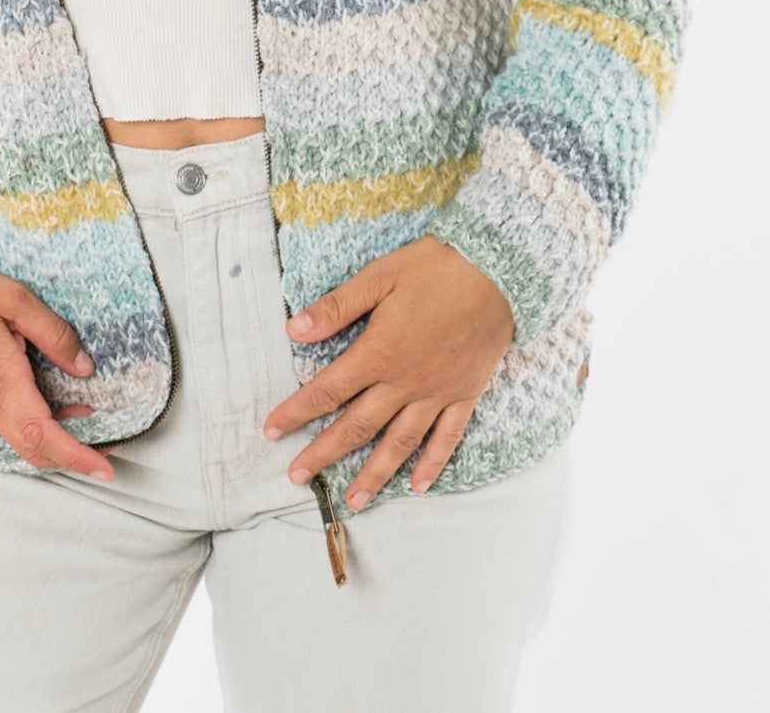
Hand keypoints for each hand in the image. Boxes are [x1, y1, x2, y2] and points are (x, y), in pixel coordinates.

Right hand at [0, 264, 114, 480]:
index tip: (104, 467)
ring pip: (22, 440)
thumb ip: (53, 333)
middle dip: (73, 455)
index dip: (75, 455)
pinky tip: (57, 406)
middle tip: (108, 447)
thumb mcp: (15, 297)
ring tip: (88, 419)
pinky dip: (37, 426)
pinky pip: (9, 425)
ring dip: (56, 439)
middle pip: (34, 449)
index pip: (41, 433)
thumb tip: (83, 367)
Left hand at [262, 234, 514, 506]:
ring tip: (354, 500)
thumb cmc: (435, 267)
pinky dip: (432, 464)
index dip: (296, 412)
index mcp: (379, 353)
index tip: (271, 430)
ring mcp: (437, 393)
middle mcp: (405, 382)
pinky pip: (447, 438)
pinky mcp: (465, 394)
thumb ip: (337, 306)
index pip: (328, 390)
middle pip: (358, 427)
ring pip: (400, 443)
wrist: (499, 272)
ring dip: (375, 474)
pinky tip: (419, 485)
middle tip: (297, 476)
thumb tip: (294, 329)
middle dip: (324, 453)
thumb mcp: (379, 276)